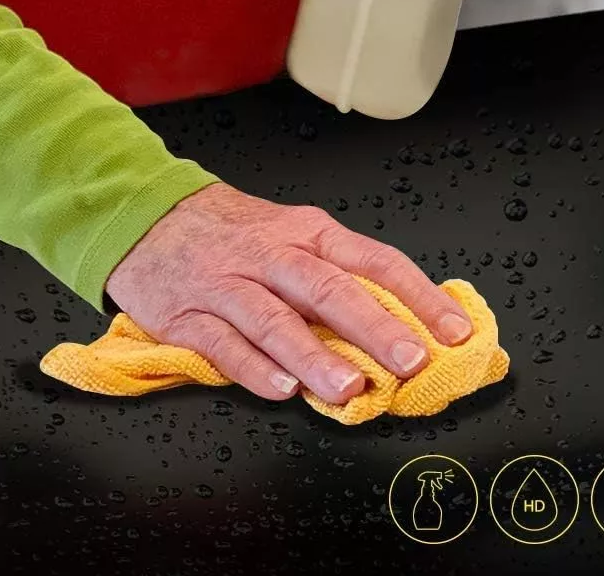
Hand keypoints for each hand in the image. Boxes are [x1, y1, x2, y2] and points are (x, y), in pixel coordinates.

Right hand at [105, 183, 472, 404]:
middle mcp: (270, 254)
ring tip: (348, 388)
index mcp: (306, 232)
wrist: (149, 215)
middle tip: (409, 360)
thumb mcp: (290, 232)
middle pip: (325, 287)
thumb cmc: (231, 230)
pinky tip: (280, 387)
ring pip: (273, 318)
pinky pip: (221, 343)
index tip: (453, 331)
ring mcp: (227, 284)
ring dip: (313, 354)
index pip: (372, 260)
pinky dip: (252, 366)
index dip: (417, 295)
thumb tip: (407, 320)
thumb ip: (340, 273)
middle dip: (371, 325)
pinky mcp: (187, 314)